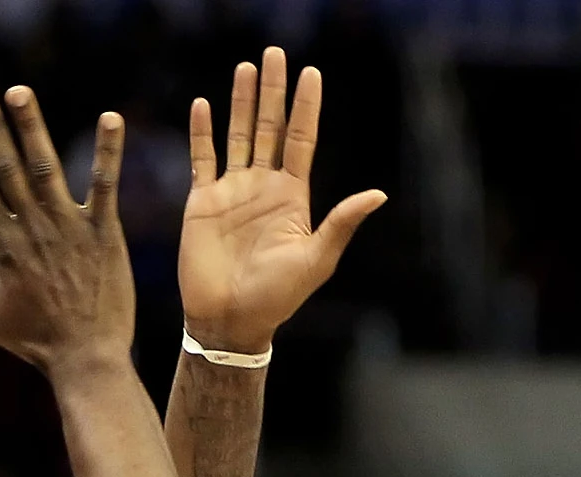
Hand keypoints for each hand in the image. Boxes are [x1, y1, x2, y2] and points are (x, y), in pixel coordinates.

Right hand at [0, 85, 133, 372]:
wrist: (87, 360)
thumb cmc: (37, 342)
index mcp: (5, 246)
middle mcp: (34, 229)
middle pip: (6, 169)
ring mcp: (70, 229)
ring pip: (47, 168)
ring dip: (32, 128)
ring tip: (19, 91)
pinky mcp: (105, 233)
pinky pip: (106, 186)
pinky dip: (108, 152)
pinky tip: (111, 117)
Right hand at [177, 46, 387, 354]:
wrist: (230, 320)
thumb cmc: (277, 297)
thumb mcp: (316, 259)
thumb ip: (342, 222)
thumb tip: (379, 194)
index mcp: (293, 196)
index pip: (301, 140)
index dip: (306, 107)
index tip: (311, 73)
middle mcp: (263, 186)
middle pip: (270, 127)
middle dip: (273, 91)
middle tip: (274, 53)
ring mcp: (232, 191)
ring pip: (238, 134)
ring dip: (241, 102)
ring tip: (245, 68)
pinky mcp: (203, 201)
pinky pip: (202, 158)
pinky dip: (201, 132)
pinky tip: (203, 104)